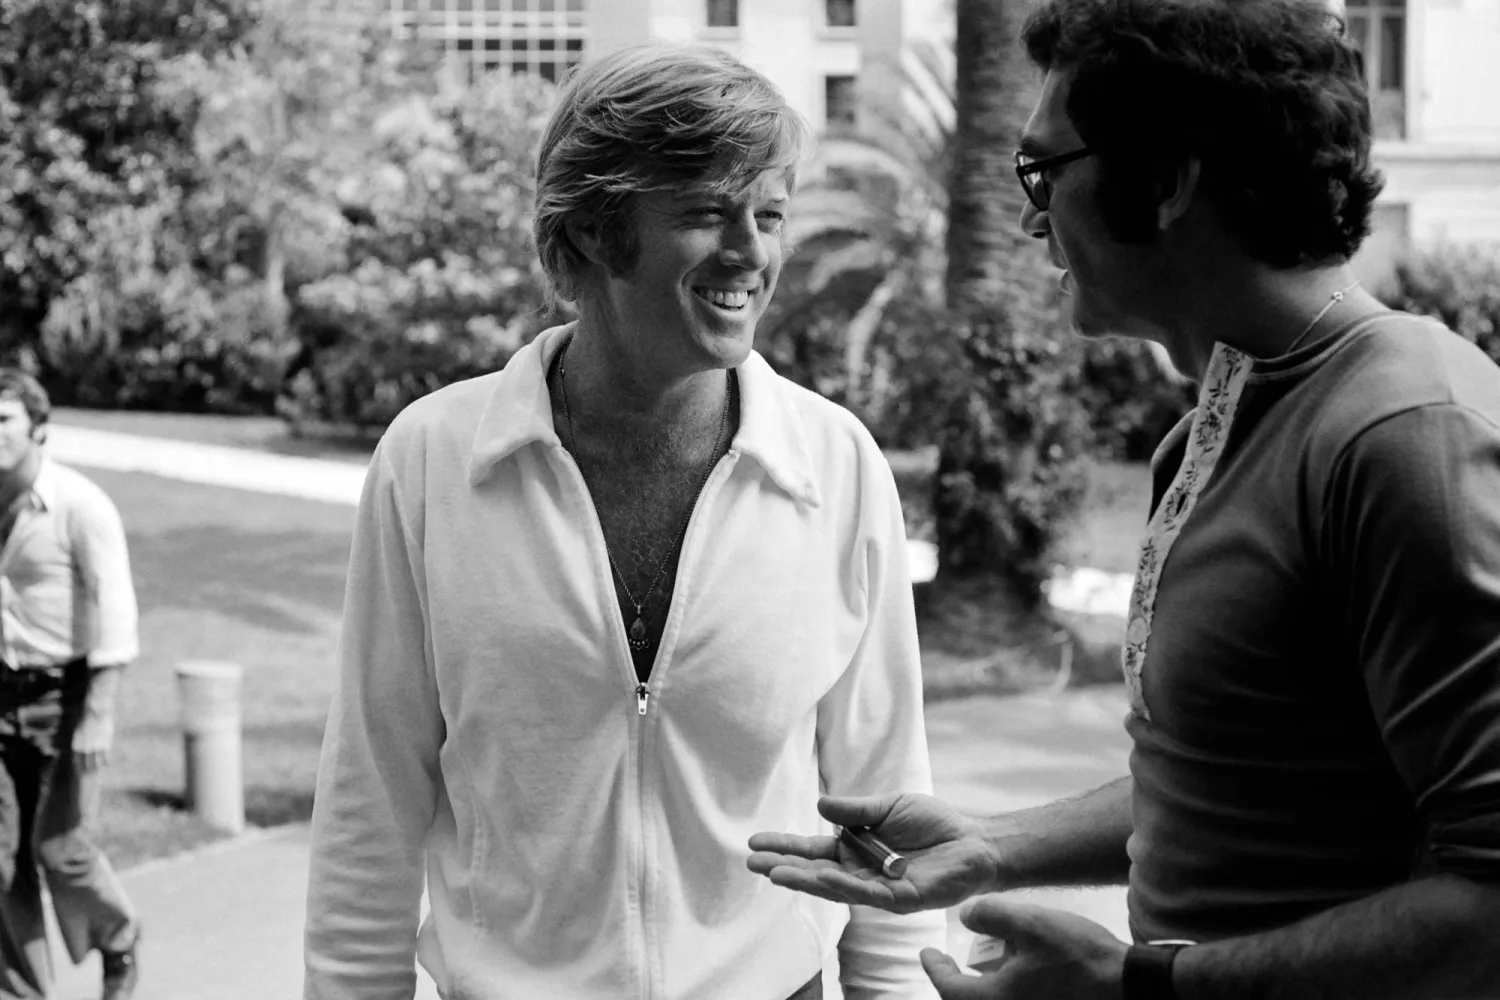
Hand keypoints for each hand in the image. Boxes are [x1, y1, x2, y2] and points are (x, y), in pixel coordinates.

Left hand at [71, 709, 113, 772]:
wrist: (96, 711)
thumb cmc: (87, 718)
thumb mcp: (79, 731)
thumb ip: (80, 741)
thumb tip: (83, 748)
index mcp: (76, 745)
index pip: (76, 761)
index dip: (78, 768)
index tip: (80, 773)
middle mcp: (84, 748)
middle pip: (86, 764)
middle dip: (87, 771)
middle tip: (89, 776)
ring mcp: (95, 747)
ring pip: (96, 763)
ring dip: (97, 769)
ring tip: (98, 773)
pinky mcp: (105, 744)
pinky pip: (106, 757)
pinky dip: (106, 762)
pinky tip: (107, 765)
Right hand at [746, 792, 996, 912]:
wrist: (975, 841)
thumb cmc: (934, 823)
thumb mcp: (889, 806)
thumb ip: (856, 810)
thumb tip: (820, 802)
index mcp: (854, 850)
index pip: (813, 851)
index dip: (785, 847)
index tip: (754, 842)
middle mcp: (860, 872)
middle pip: (815, 872)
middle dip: (783, 867)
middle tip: (751, 862)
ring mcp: (879, 889)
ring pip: (835, 888)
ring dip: (804, 880)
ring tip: (775, 873)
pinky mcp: (901, 899)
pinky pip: (867, 894)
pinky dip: (844, 885)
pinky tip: (822, 876)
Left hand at [921, 896, 1125, 998]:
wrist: (1126, 985)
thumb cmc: (1078, 955)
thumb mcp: (1031, 923)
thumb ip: (992, 915)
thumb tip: (966, 916)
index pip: (950, 988)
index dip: (935, 967)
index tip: (926, 952)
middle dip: (956, 983)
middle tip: (949, 963)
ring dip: (983, 987)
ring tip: (987, 962)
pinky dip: (1004, 991)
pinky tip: (1017, 970)